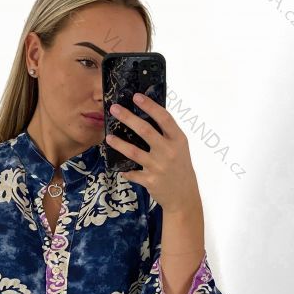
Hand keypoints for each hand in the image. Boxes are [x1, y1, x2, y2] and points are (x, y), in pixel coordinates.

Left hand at [106, 93, 201, 214]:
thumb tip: (148, 115)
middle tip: (114, 109)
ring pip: (134, 152)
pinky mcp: (150, 180)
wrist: (184, 196)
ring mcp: (158, 166)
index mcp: (178, 140)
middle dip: (127, 118)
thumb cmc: (180, 168)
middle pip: (145, 130)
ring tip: (108, 137)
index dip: (150, 106)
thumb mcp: (180, 149)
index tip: (136, 96)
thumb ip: (167, 135)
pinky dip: (125, 170)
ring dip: (119, 143)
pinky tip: (118, 167)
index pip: (164, 118)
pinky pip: (132, 173)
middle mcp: (168, 151)